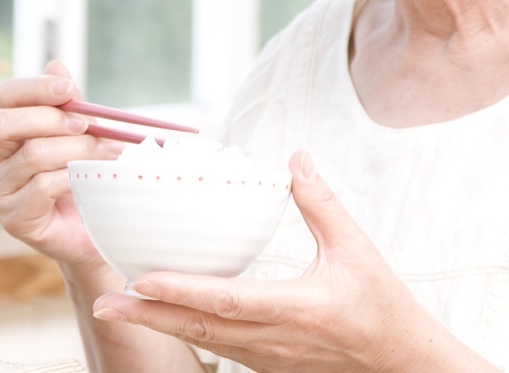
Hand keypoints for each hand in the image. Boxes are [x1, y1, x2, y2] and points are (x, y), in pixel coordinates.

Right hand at [0, 61, 123, 272]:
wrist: (96, 231)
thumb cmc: (84, 178)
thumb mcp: (79, 134)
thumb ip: (67, 104)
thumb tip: (56, 65)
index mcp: (5, 134)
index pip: (6, 98)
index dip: (35, 88)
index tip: (69, 89)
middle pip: (1, 125)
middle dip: (48, 118)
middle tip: (86, 124)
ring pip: (32, 155)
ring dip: (76, 148)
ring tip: (107, 151)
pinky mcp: (14, 218)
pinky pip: (42, 186)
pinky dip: (73, 177)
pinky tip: (93, 177)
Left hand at [89, 151, 493, 372]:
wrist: (405, 363)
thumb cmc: (383, 305)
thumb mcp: (357, 249)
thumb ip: (322, 203)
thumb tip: (296, 157)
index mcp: (297, 309)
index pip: (229, 300)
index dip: (183, 290)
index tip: (141, 279)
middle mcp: (275, 340)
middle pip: (201, 328)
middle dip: (148, 317)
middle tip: (102, 302)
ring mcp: (269, 357)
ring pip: (203, 340)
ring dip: (159, 325)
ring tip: (116, 308)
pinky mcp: (268, 363)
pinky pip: (218, 346)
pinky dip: (185, 330)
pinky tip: (161, 316)